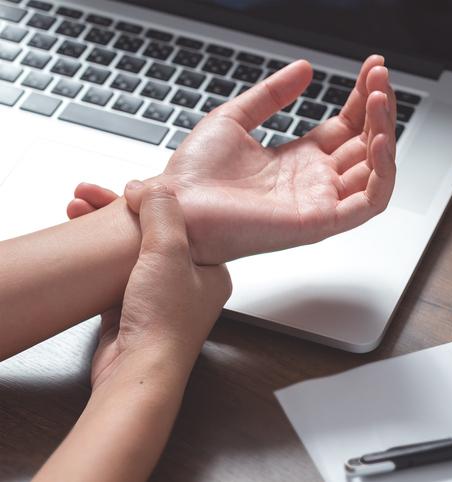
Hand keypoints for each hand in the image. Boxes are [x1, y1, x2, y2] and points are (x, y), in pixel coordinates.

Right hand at [70, 184, 230, 388]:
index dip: (153, 202)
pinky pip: (116, 275)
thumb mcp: (170, 252)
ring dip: (106, 233)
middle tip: (90, 198)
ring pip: (132, 253)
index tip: (126, 189)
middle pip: (154, 235)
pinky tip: (86, 246)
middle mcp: (190, 285)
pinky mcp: (133, 311)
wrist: (138, 370)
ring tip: (80, 212)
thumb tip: (150, 188)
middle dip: (120, 213)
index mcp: (213, 270)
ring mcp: (161, 298)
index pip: (183, 224)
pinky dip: (100, 260)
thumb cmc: (166, 324)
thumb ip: (163, 213)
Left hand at [123, 55, 396, 263]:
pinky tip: (378, 141)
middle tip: (379, 76)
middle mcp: (315, 181)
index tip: (372, 69)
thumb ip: (272, 94)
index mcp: (300, 159)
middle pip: (366, 144)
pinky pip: (368, 202)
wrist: (175, 206)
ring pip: (374, 171)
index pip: (348, 127)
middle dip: (379, 108)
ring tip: (380, 100)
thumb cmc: (195, 174)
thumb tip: (303, 68)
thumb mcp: (235, 118)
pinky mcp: (320, 222)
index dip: (363, 98)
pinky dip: (382, 173)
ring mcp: (320, 202)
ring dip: (385, 134)